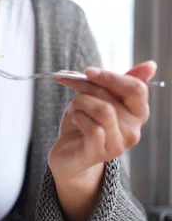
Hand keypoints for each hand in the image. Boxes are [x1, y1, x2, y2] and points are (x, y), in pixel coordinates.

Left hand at [49, 60, 155, 182]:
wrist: (69, 155)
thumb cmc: (85, 122)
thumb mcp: (100, 98)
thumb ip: (118, 81)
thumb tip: (151, 65)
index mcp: (137, 113)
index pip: (137, 88)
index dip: (111, 76)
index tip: (88, 71)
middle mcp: (133, 130)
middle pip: (112, 96)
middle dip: (86, 85)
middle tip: (68, 81)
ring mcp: (118, 144)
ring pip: (103, 109)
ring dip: (81, 101)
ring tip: (74, 106)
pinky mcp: (100, 153)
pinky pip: (92, 127)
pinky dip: (77, 117)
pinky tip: (75, 120)